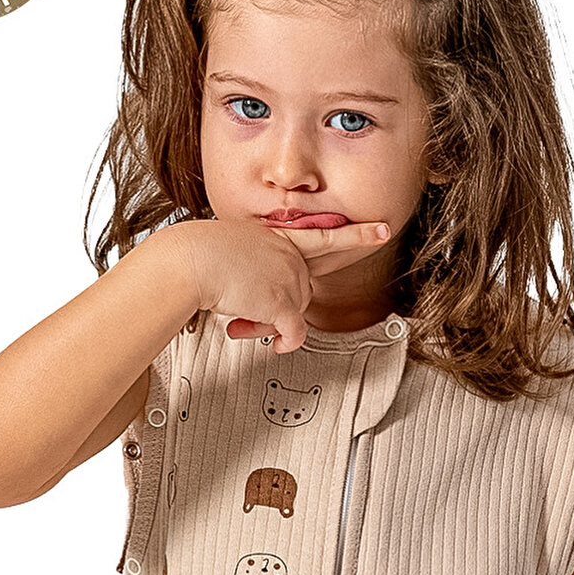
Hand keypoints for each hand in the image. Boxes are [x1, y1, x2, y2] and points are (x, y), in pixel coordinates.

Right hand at [176, 212, 394, 353]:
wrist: (191, 260)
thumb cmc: (199, 256)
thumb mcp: (232, 251)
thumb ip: (254, 269)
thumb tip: (256, 301)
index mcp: (278, 238)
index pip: (325, 236)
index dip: (357, 235)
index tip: (382, 230)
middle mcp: (289, 255)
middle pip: (301, 292)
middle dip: (276, 308)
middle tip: (246, 315)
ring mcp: (289, 277)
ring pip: (294, 313)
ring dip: (267, 325)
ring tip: (240, 321)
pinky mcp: (282, 302)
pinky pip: (293, 333)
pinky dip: (284, 342)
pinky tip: (274, 344)